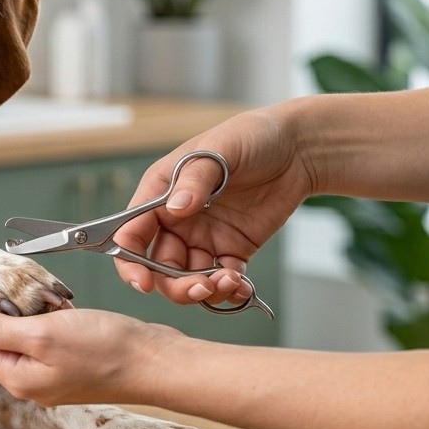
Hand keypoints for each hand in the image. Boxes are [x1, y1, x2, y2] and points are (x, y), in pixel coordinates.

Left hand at [0, 303, 177, 406]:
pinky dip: (19, 322)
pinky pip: (30, 341)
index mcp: (17, 377)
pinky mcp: (66, 363)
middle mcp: (28, 380)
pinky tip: (18, 306)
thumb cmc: (105, 349)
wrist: (154, 362)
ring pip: (6, 344)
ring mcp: (48, 374)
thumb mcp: (43, 334)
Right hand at [114, 107, 315, 306]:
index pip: (132, 233)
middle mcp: (176, 220)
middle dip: (175, 285)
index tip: (145, 282)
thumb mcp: (218, 150)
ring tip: (231, 282)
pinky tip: (242, 287)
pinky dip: (229, 290)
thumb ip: (195, 179)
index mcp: (160, 193)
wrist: (298, 148)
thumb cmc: (250, 137)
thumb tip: (175, 209)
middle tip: (201, 288)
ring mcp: (204, 237)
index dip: (130, 261)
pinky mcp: (232, 248)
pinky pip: (222, 278)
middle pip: (159, 266)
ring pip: (189, 278)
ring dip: (204, 289)